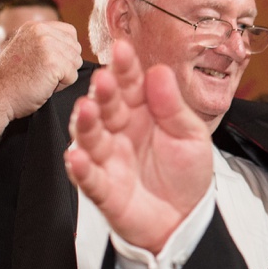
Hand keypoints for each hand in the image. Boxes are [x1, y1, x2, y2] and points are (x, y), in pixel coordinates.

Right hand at [0, 19, 82, 121]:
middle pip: (76, 49)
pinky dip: (61, 86)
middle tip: (41, 74)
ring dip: (63, 76)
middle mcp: (41, 31)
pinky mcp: (53, 63)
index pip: (70, 33)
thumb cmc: (10, 79)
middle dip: (64, 64)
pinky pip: (73, 76)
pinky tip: (43, 86)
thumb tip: (72, 44)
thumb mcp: (25, 49)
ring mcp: (48, 46)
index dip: (64, 52)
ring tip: (41, 79)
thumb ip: (45, 42)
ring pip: (76, 62)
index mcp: (35, 27)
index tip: (45, 63)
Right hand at [65, 38, 215, 253]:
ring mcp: (108, 159)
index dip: (125, 68)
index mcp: (141, 112)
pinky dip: (80, 168)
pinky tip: (76, 156)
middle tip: (105, 79)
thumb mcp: (190, 135)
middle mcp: (119, 130)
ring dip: (85, 123)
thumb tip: (159, 70)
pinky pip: (88, 178)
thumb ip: (173, 105)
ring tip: (86, 109)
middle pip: (106, 107)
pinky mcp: (103, 189)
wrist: (186, 219)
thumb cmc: (186, 173)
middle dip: (104, 92)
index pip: (130, 85)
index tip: (122, 49)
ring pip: (90, 137)